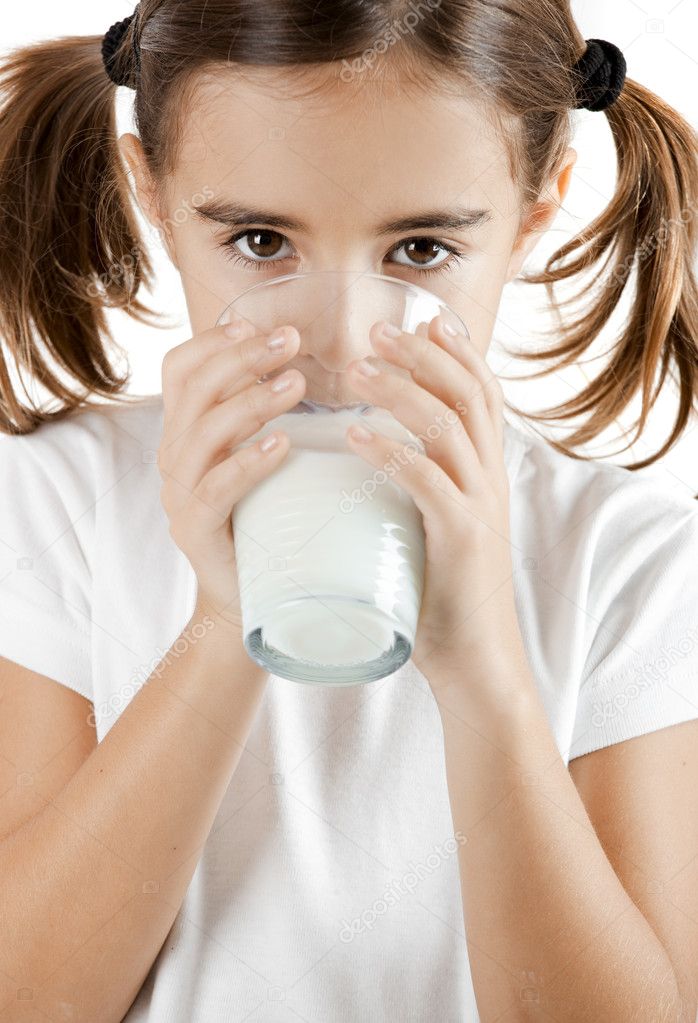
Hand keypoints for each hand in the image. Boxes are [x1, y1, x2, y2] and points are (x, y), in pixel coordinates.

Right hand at [157, 320, 305, 637]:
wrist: (251, 599)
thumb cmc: (267, 521)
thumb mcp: (265, 460)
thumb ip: (272, 418)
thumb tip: (316, 365)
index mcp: (186, 433)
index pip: (181, 370)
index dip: (213, 342)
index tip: (256, 323)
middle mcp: (174, 457)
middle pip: (194, 391)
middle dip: (242, 359)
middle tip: (291, 341)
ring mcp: (179, 495)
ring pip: (204, 433)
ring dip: (251, 401)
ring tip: (298, 384)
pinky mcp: (195, 530)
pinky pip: (216, 488)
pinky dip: (248, 461)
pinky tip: (282, 444)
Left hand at [344, 316, 526, 694]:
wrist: (475, 659)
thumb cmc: (443, 594)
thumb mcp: (439, 527)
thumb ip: (421, 489)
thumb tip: (376, 458)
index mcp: (486, 473)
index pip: (482, 394)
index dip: (457, 353)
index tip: (424, 320)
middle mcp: (490, 480)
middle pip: (468, 395)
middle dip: (424, 355)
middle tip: (378, 329)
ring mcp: (479, 507)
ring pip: (449, 428)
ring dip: (403, 390)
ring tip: (359, 368)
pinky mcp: (461, 539)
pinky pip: (427, 482)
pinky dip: (391, 451)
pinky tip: (355, 434)